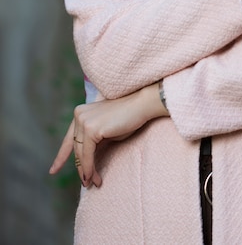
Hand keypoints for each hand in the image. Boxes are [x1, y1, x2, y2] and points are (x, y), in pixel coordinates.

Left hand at [49, 83, 167, 187]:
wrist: (141, 105)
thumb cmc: (127, 118)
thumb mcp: (106, 132)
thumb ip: (93, 142)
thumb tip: (85, 162)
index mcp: (81, 113)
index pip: (69, 139)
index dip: (61, 156)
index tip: (53, 171)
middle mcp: (79, 115)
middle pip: (76, 149)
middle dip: (81, 168)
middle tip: (88, 183)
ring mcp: (84, 121)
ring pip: (80, 154)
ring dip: (86, 171)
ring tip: (93, 183)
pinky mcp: (91, 129)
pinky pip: (87, 155)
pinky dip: (89, 168)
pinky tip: (92, 177)